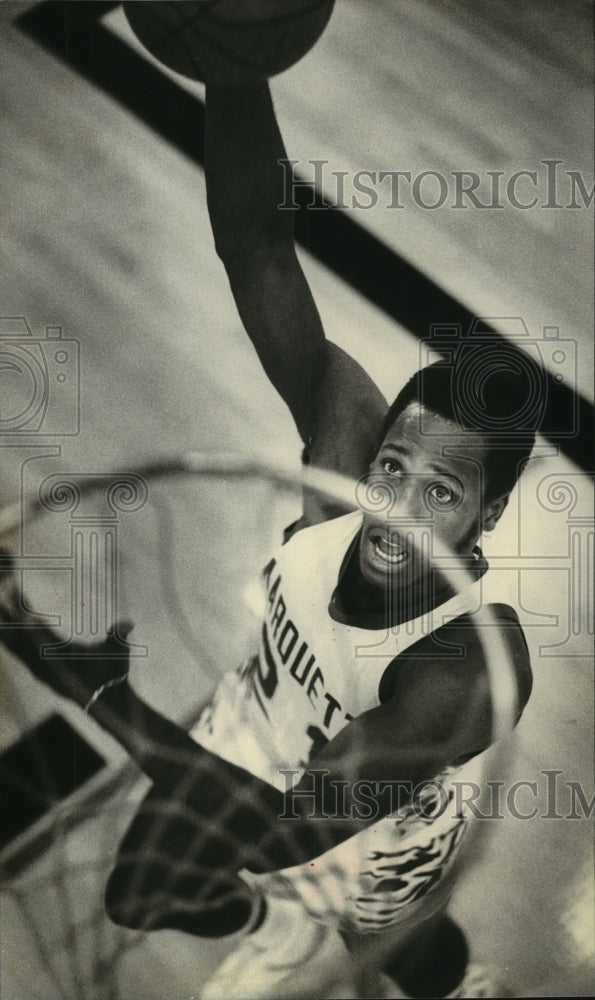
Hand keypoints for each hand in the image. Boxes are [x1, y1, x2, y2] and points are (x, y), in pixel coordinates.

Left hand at [0, 549, 132, 708]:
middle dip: (11, 612)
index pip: (37, 633)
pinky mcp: (38, 672)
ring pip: (14, 644)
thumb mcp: (119, 654)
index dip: (25, 614)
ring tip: (4, 602)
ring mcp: (39, 669)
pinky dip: (10, 637)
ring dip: (8, 624)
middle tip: (8, 588)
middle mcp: (45, 664)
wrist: (106, 703)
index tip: (17, 593)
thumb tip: (128, 623)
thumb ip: (119, 637)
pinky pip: (17, 651)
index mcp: (61, 657)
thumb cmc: (113, 674)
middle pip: (20, 635)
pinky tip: (6, 625)